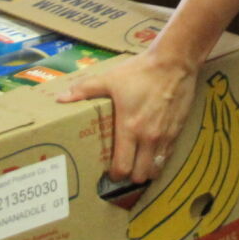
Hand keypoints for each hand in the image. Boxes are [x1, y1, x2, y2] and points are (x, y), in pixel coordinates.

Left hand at [58, 51, 197, 183]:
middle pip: (141, 175)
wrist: (174, 63)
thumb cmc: (141, 72)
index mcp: (129, 128)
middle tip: (124, 170)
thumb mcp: (110, 79)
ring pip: (157, 169)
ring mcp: (165, 137)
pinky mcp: (177, 131)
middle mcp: (148, 138)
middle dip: (131, 176)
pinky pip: (168, 156)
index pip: (123, 167)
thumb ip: (85, 90)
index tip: (110, 172)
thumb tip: (61, 98)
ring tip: (139, 164)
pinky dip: (160, 159)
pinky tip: (154, 151)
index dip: (115, 175)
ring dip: (147, 170)